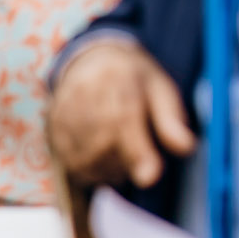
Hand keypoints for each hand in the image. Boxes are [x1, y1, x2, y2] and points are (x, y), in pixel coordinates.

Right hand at [48, 39, 195, 186]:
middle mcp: (84, 93)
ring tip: (123, 160)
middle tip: (142, 165)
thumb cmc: (133, 78)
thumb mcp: (160, 90)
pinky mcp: (53, 127)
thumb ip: (171, 119)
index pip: (124, 119)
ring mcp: (64, 111)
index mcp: (118, 79)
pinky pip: (68, 160)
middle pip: (101, 143)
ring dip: (107, 169)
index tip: (149, 177)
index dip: (137, 152)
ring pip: (83, 156)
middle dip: (124, 163)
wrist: (91, 60)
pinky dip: (88, 170)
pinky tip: (103, 161)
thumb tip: (185, 147)